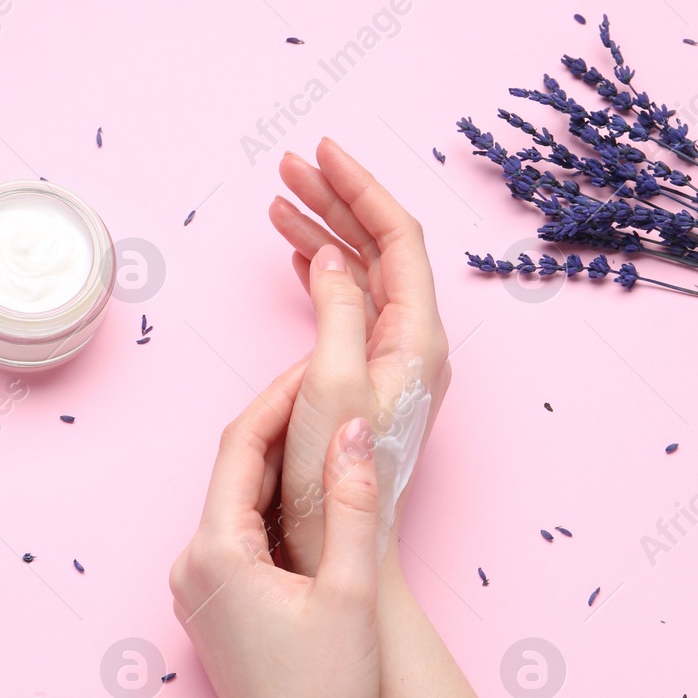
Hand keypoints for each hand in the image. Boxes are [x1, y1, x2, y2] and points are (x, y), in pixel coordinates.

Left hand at [169, 360, 383, 697]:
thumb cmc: (328, 695)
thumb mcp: (351, 592)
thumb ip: (350, 503)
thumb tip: (353, 428)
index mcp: (214, 552)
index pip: (241, 446)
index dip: (281, 398)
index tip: (320, 364)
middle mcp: (191, 563)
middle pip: (236, 469)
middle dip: (284, 426)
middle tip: (336, 387)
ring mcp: (197, 587)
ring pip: (238, 501)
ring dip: (282, 466)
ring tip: (335, 431)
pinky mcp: (213, 607)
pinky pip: (240, 535)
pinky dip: (276, 507)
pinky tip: (316, 497)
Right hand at [267, 138, 450, 576]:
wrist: (341, 546)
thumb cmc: (334, 478)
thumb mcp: (331, 386)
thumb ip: (337, 310)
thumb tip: (333, 251)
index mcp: (417, 338)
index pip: (398, 237)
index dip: (360, 187)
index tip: (322, 151)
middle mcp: (414, 343)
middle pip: (381, 248)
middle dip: (336, 200)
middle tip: (289, 166)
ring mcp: (394, 360)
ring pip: (362, 273)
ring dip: (324, 232)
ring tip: (279, 202)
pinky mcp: (370, 378)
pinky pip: (350, 304)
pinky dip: (322, 273)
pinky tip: (298, 256)